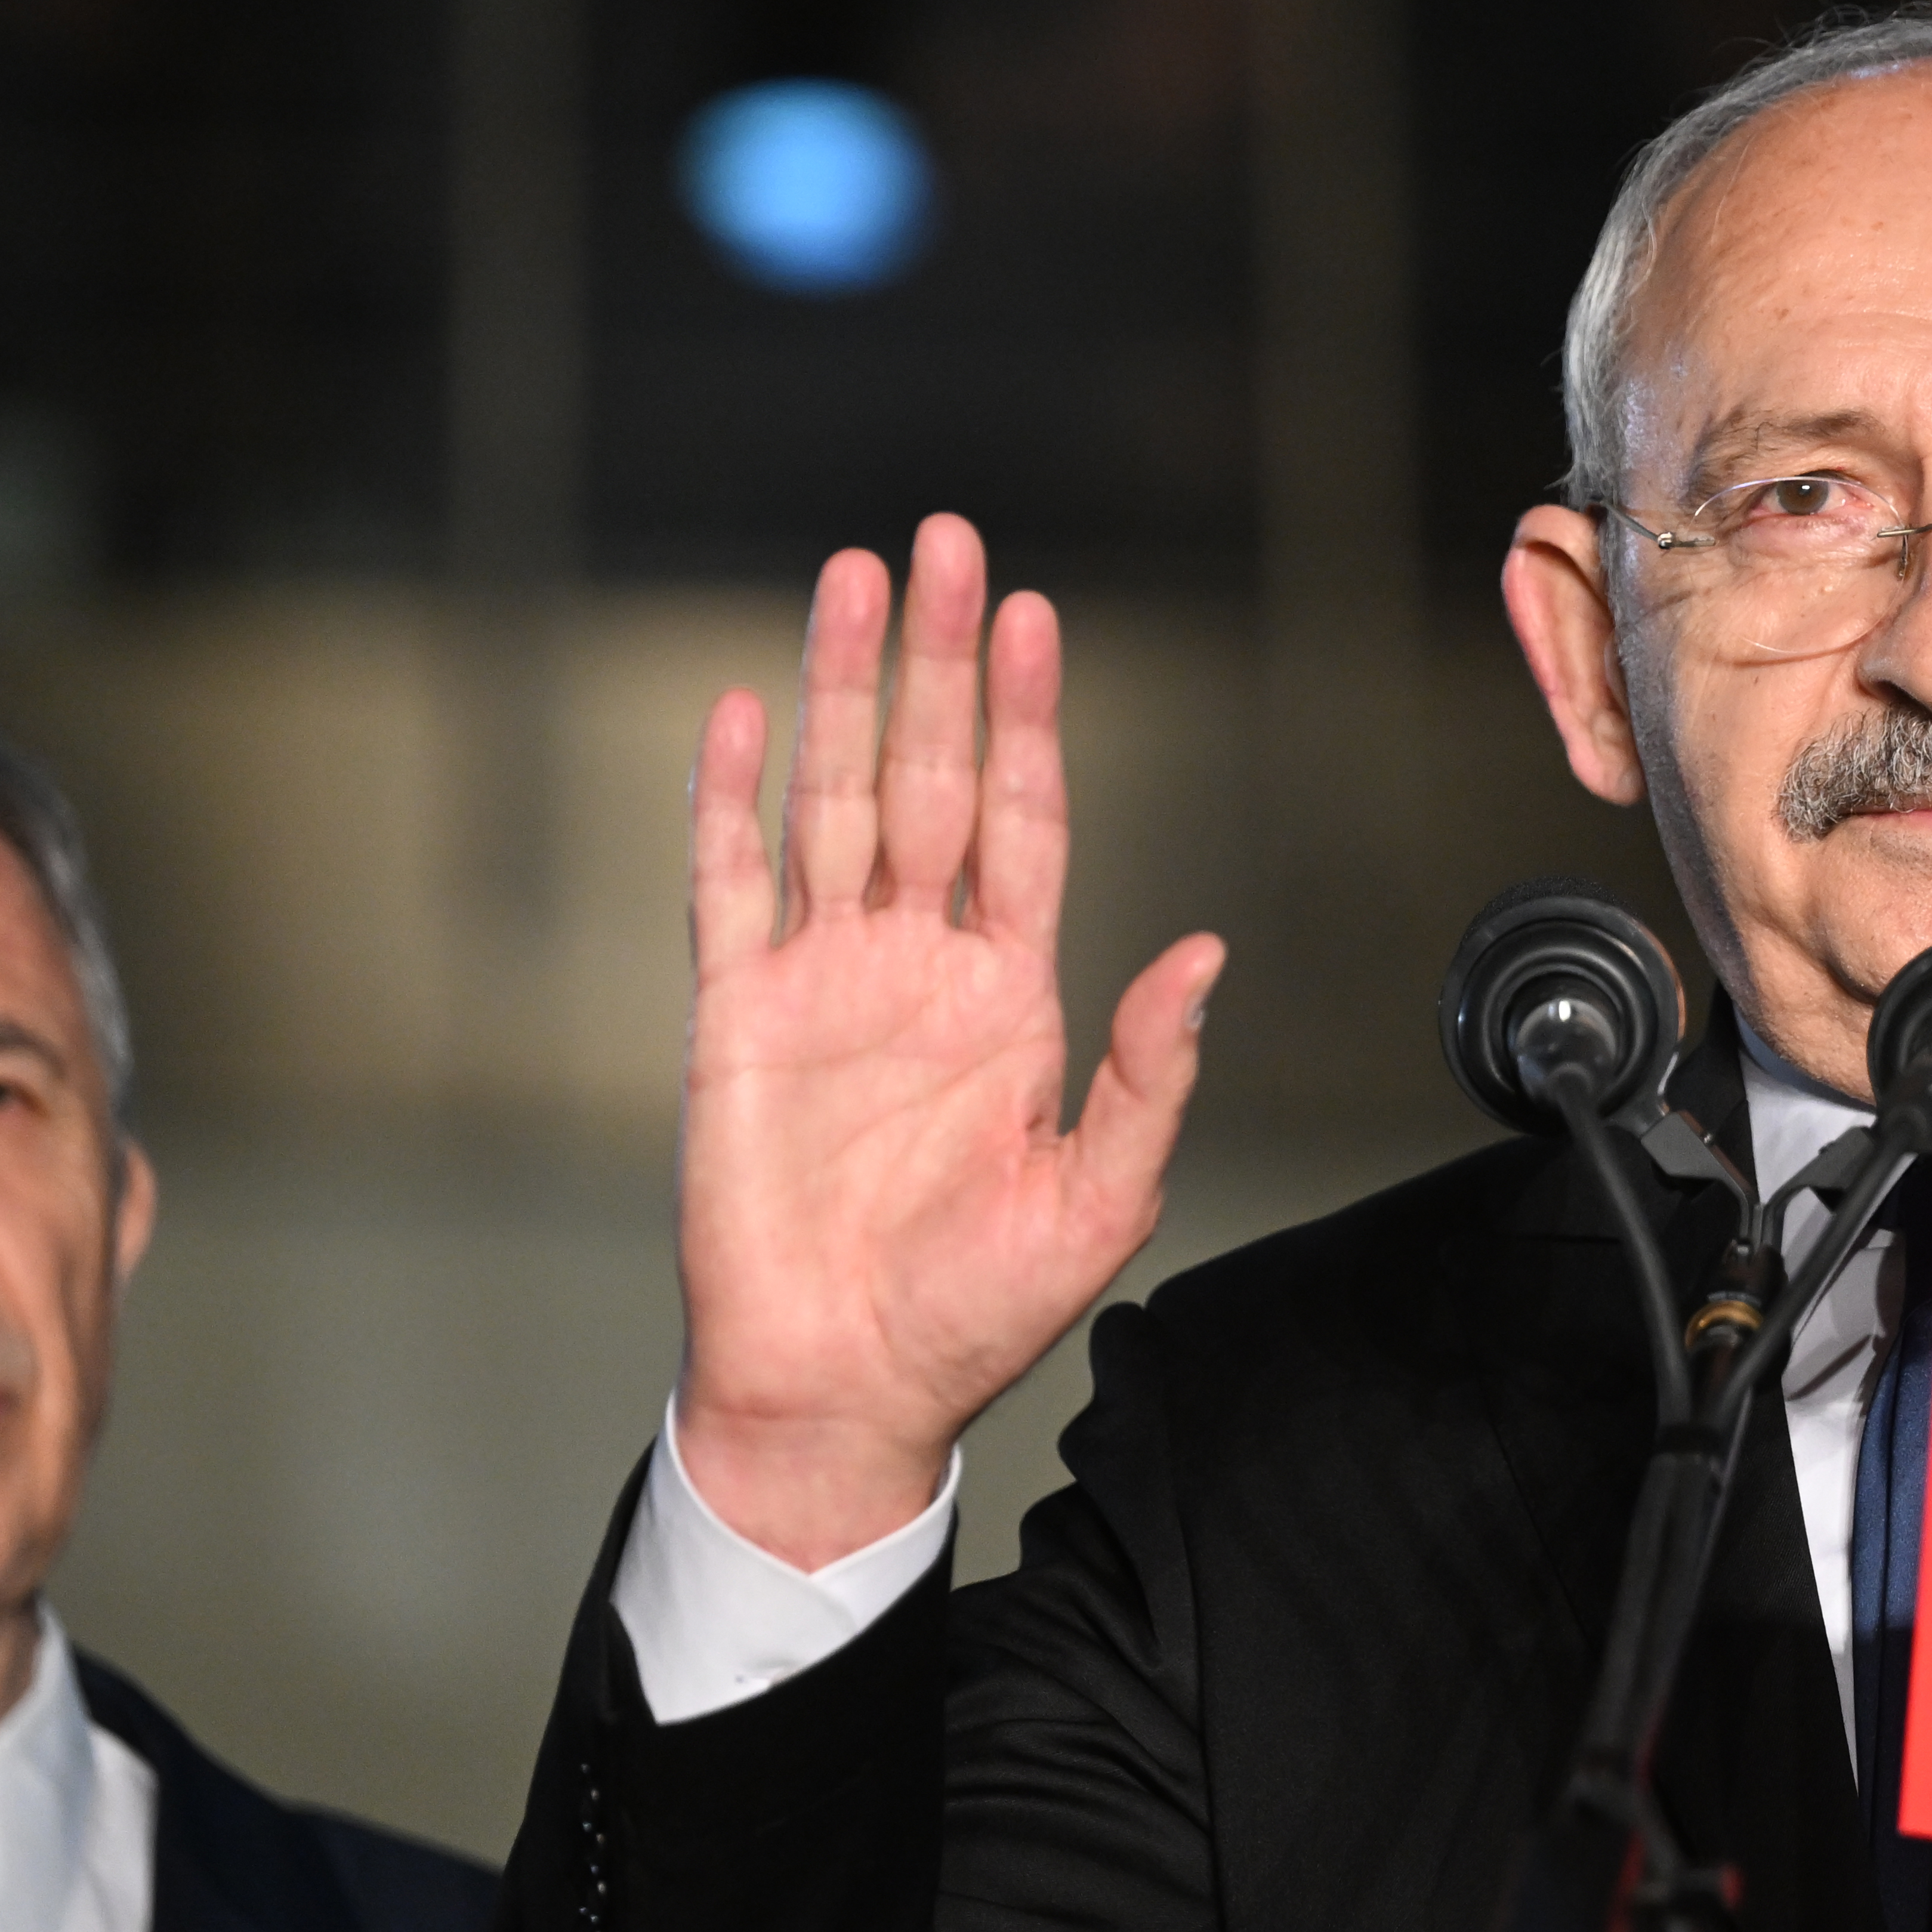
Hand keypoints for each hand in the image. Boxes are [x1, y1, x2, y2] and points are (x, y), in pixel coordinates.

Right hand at [672, 514, 1225, 1568]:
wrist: (846, 1388)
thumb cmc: (975, 1311)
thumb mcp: (1100, 1196)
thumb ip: (1150, 1071)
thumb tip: (1204, 952)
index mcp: (1011, 995)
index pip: (1023, 822)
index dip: (1026, 720)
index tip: (1036, 618)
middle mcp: (917, 965)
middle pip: (929, 777)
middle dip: (940, 662)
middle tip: (949, 543)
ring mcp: (821, 980)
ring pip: (834, 800)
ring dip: (845, 690)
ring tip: (857, 579)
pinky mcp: (734, 1017)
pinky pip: (727, 884)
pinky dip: (734, 797)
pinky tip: (750, 711)